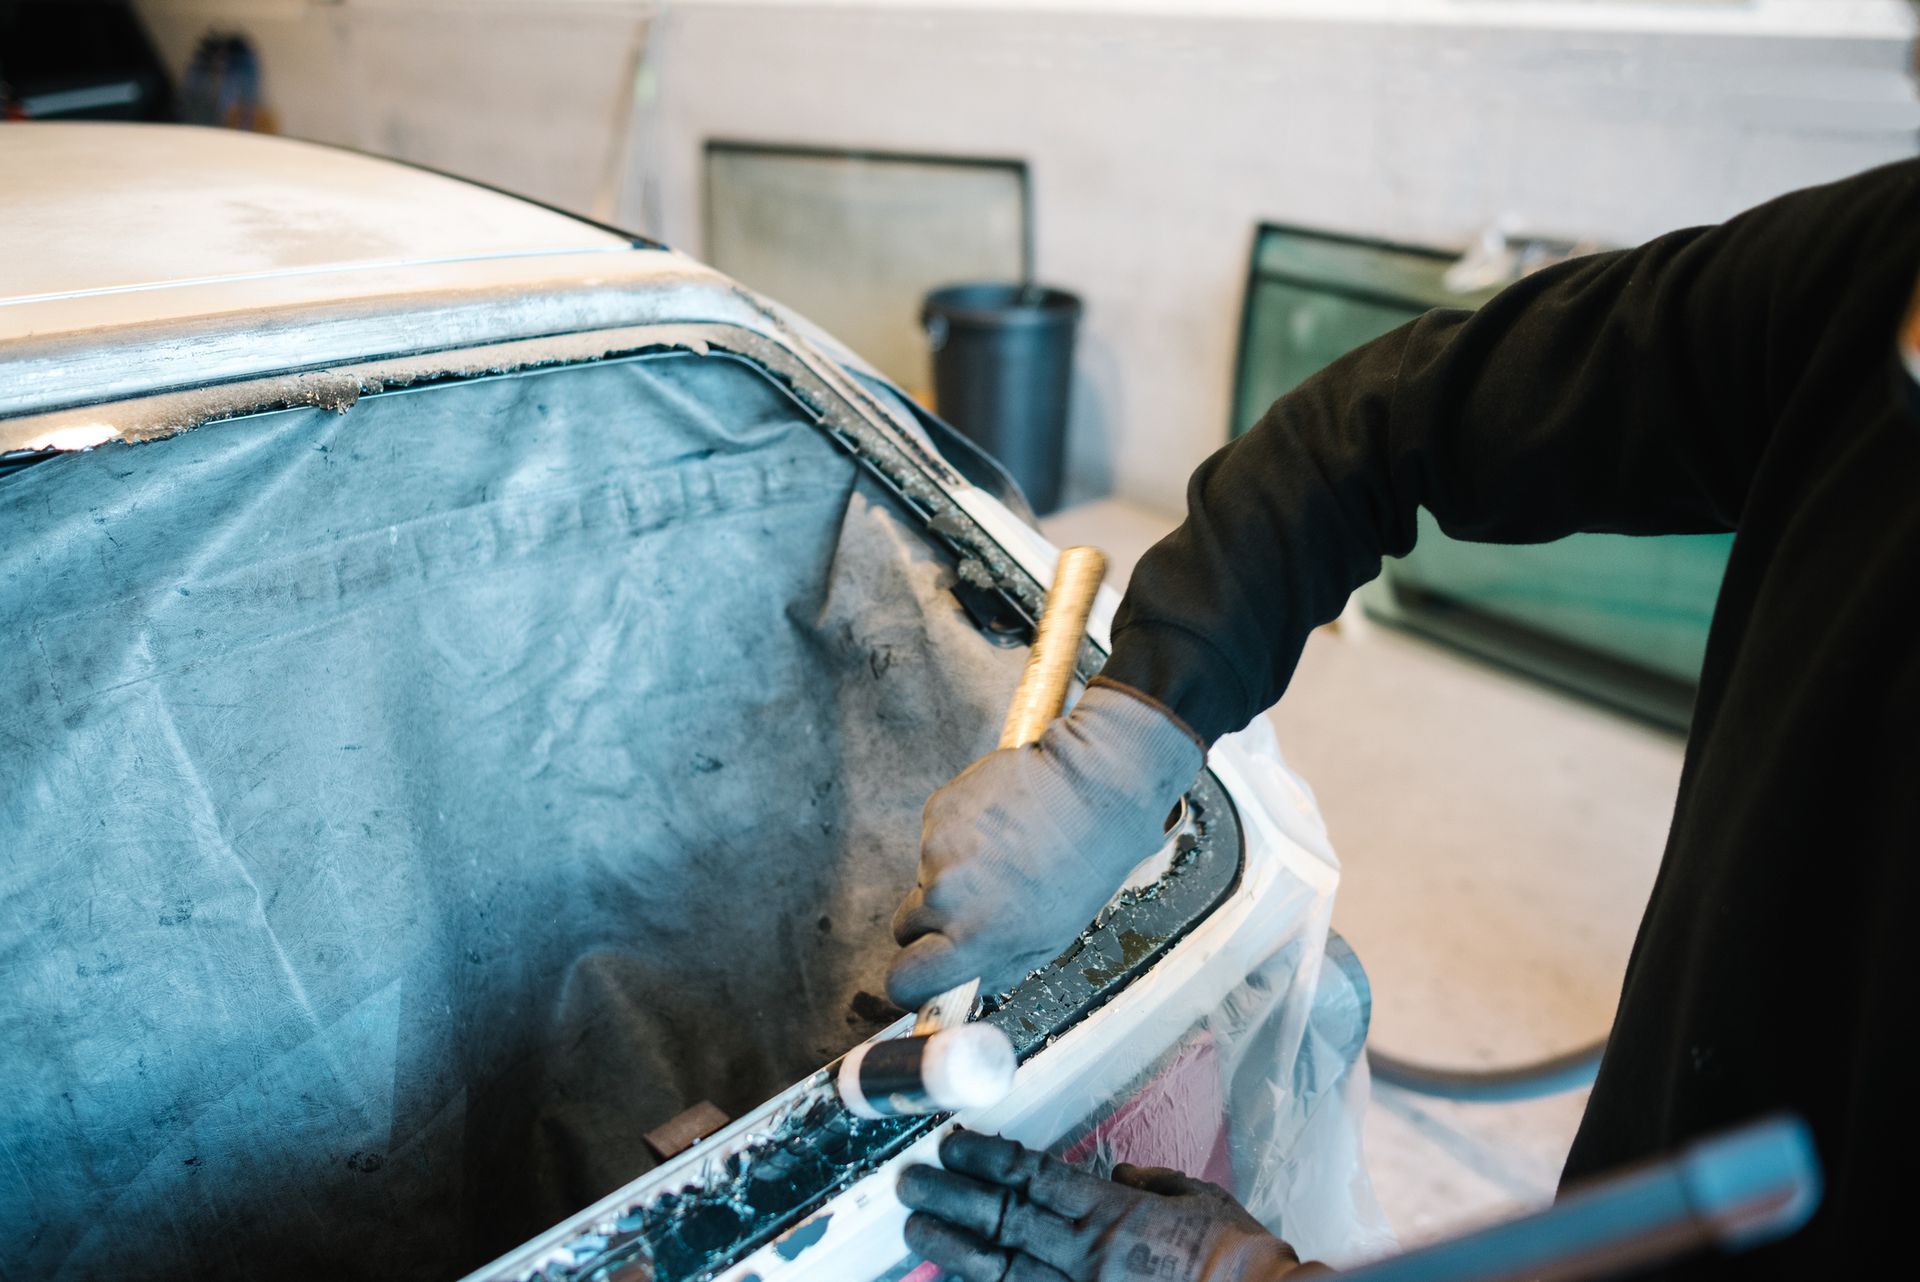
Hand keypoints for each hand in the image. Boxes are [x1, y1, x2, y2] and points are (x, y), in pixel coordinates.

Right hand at [886, 682, 1203, 1008]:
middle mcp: (946, 896)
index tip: (924, 972)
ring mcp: (936, 849)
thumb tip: (966, 983)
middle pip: (904, 927)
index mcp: (974, 937)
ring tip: (1001, 856)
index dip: (913, 980)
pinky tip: (997, 828)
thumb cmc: (1084, 865)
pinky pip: (934, 839)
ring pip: (924, 878)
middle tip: (975, 905)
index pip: (904, 979)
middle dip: (930, 923)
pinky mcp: (937, 810)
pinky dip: (957, 837)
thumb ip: (999, 966)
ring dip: (951, 874)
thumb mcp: (1051, 938)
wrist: (1092, 789)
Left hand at [899, 1131, 1318, 1281]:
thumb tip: (1121, 1174)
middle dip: (951, 1200)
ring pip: (1000, 1271)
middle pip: (1003, 1221)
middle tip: (910, 1183)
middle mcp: (1086, 1255)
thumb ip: (1153, 1183)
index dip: (986, 1159)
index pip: (1033, 1178)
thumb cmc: (1237, 1255)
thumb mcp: (1198, 1198)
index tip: (952, 1144)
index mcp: (1112, 1213)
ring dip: (953, 1250)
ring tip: (916, 1232)